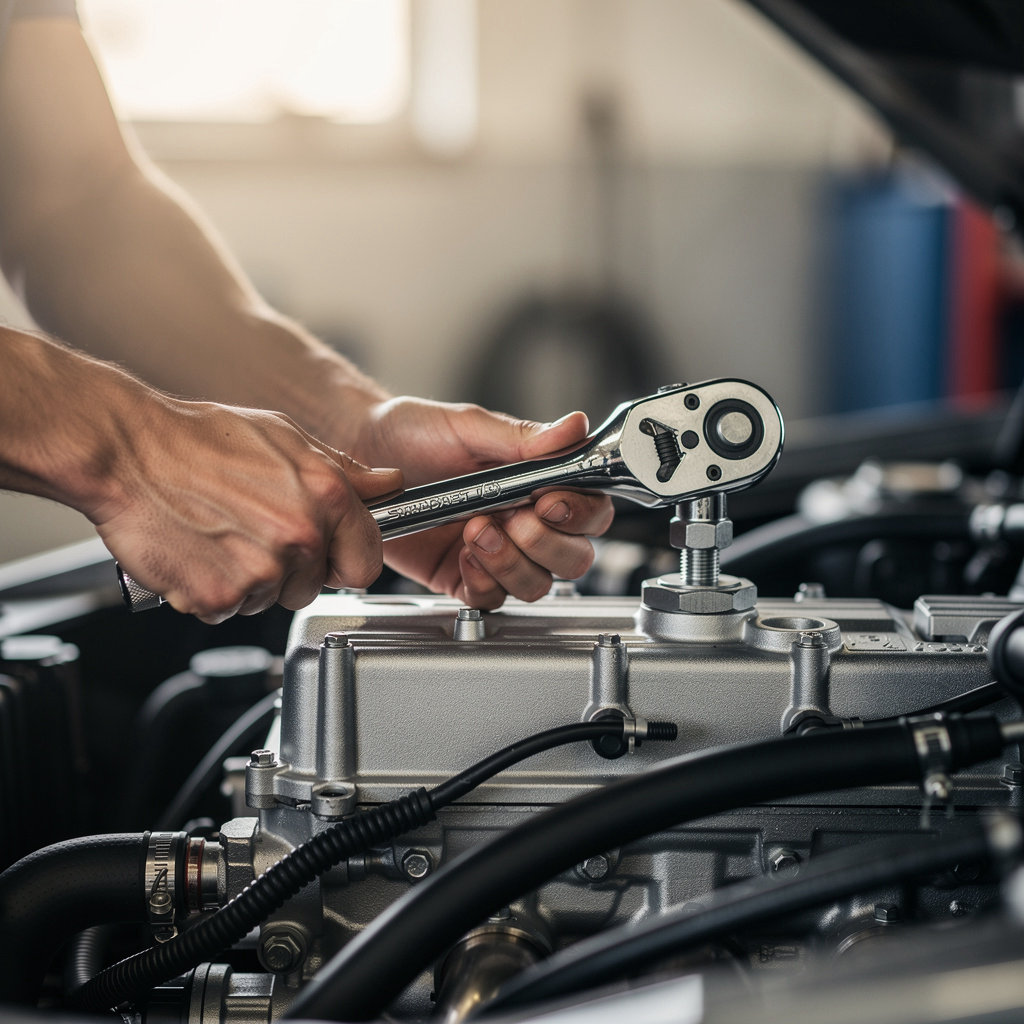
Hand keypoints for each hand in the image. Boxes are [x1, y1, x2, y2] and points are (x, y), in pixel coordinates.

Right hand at [90, 399, 401, 622]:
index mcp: (326, 496)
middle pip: (315, 586)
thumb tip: (390, 484)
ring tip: (222, 536)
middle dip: (292, 570)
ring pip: (271, 600)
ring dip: (251, 580)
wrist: (127, 453)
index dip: (345, 560)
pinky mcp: (219, 597)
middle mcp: (300, 536)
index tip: (327, 554)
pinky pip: (230, 611)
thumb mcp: (287, 438)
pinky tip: (200, 553)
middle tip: (255, 534)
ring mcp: (260, 571)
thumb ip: (346, 471)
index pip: (366, 563)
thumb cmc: (201, 440)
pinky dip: (214, 591)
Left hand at [354, 398, 613, 608]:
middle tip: (512, 519)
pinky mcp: (463, 576)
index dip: (580, 513)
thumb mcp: (467, 426)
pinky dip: (484, 582)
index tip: (550, 501)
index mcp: (538, 482)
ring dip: (512, 564)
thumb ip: (521, 436)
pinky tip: (464, 556)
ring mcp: (497, 552)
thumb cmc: (412, 433)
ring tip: (477, 532)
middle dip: (547, 544)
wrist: (360, 453)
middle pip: (574, 558)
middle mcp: (525, 521)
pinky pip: (492, 598)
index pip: (591, 510)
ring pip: (538, 585)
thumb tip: (572, 428)